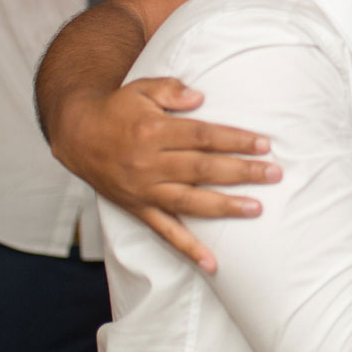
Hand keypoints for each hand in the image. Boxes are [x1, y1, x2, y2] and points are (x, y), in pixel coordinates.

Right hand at [49, 78, 279, 272]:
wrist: (77, 135)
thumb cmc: (117, 109)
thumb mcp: (140, 88)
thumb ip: (170, 90)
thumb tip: (200, 97)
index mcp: (153, 132)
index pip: (203, 137)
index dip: (235, 140)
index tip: (264, 144)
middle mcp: (149, 164)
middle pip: (203, 169)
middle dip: (241, 172)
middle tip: (274, 174)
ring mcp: (144, 191)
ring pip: (190, 202)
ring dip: (224, 207)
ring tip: (256, 209)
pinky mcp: (138, 209)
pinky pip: (165, 232)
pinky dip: (189, 249)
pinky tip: (212, 263)